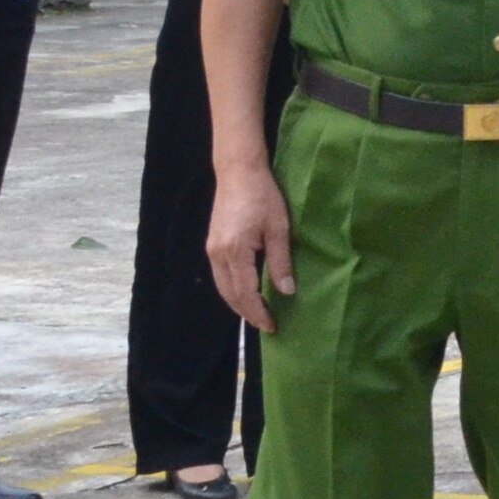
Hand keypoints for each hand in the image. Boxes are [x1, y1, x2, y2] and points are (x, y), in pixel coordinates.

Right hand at [206, 157, 295, 335]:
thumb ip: (281, 262)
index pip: (246, 293)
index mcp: (235, 252)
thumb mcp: (279, 229)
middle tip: (266, 325)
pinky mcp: (212, 244)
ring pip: (222, 287)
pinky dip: (232, 290)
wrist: (239, 172)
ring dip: (238, 303)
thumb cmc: (263, 197)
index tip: (272, 326)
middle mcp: (218, 254)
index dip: (258, 312)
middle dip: (247, 313)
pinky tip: (246, 293)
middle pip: (230, 294)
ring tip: (257, 314)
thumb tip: (286, 292)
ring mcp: (212, 250)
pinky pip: (221, 276)